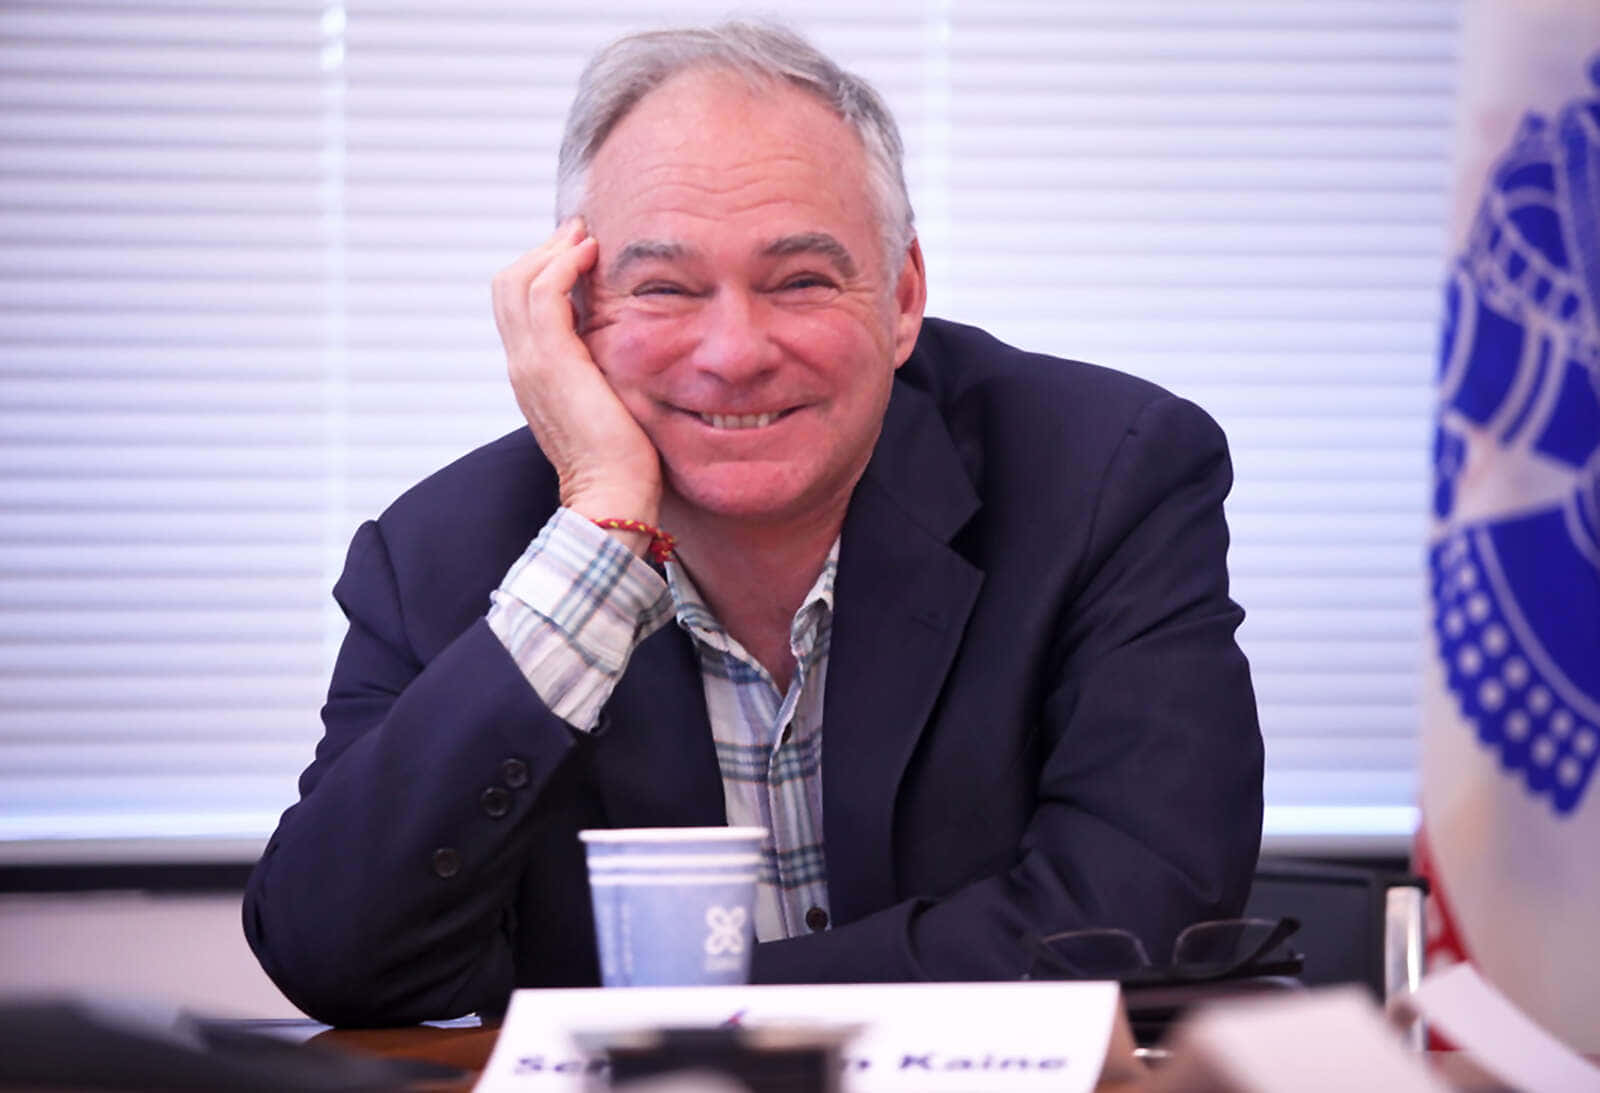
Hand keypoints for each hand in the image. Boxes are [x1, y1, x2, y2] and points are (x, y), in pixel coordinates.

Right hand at [491, 219, 662, 528]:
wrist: (612, 496)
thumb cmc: (622, 460)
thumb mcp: (607, 403)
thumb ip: (602, 372)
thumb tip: (625, 349)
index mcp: (532, 374)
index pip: (516, 304)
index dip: (542, 269)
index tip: (579, 251)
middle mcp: (523, 365)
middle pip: (507, 284)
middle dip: (542, 250)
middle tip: (580, 235)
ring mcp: (531, 364)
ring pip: (517, 281)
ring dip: (552, 250)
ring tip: (585, 238)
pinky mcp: (552, 364)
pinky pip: (542, 295)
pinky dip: (562, 265)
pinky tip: (591, 254)